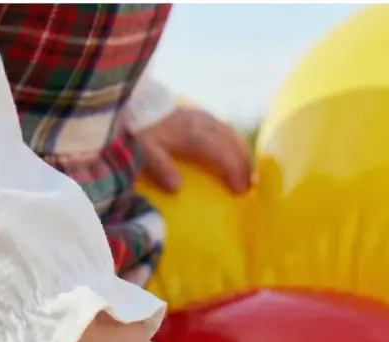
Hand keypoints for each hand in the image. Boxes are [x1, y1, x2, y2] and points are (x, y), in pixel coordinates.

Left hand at [137, 106, 252, 194]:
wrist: (136, 103)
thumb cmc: (141, 129)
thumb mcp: (146, 151)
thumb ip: (162, 169)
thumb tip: (178, 188)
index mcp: (194, 134)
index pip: (224, 153)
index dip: (236, 172)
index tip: (240, 191)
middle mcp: (205, 123)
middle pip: (235, 143)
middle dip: (246, 164)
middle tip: (251, 186)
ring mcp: (205, 117)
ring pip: (233, 134)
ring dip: (244, 153)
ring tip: (248, 172)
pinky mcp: (201, 115)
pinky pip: (226, 129)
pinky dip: (235, 144)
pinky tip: (234, 154)